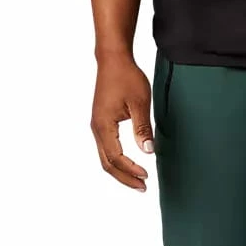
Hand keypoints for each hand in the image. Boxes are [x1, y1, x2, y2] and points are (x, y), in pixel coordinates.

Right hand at [90, 53, 154, 191]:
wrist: (113, 59)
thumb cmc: (127, 77)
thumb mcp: (140, 101)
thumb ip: (142, 128)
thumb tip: (148, 151)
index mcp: (104, 126)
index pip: (116, 158)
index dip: (130, 170)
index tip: (146, 176)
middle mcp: (97, 128)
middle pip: (107, 163)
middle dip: (124, 177)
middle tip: (143, 186)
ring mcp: (97, 125)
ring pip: (105, 156)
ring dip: (120, 170)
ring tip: (138, 178)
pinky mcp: (101, 120)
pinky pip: (105, 147)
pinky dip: (116, 159)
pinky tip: (128, 161)